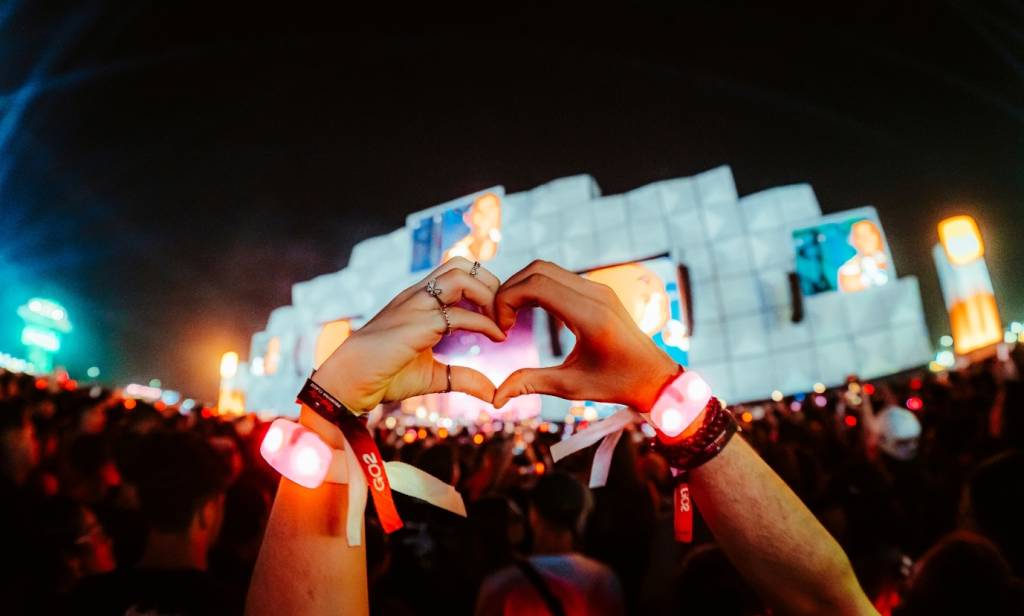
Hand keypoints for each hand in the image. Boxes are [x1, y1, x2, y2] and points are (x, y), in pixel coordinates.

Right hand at [315, 257, 505, 411]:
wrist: (348, 382)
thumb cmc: (384, 376)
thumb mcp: (432, 375)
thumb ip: (462, 378)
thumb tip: (492, 393)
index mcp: (418, 300)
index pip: (456, 272)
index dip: (483, 287)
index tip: (497, 315)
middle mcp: (418, 296)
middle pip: (462, 265)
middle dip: (491, 284)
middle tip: (504, 314)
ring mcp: (416, 306)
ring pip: (461, 277)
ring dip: (489, 295)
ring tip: (501, 322)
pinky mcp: (417, 324)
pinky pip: (459, 315)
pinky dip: (485, 323)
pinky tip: (497, 337)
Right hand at [492, 260, 678, 410]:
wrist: (655, 376)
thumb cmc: (617, 385)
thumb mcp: (571, 387)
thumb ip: (531, 384)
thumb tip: (495, 398)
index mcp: (590, 316)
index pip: (536, 285)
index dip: (507, 300)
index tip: (502, 329)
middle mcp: (595, 294)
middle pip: (538, 270)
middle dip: (510, 290)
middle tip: (500, 321)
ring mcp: (598, 289)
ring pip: (547, 269)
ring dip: (522, 287)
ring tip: (510, 318)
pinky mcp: (598, 291)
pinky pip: (559, 277)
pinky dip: (537, 288)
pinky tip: (528, 313)